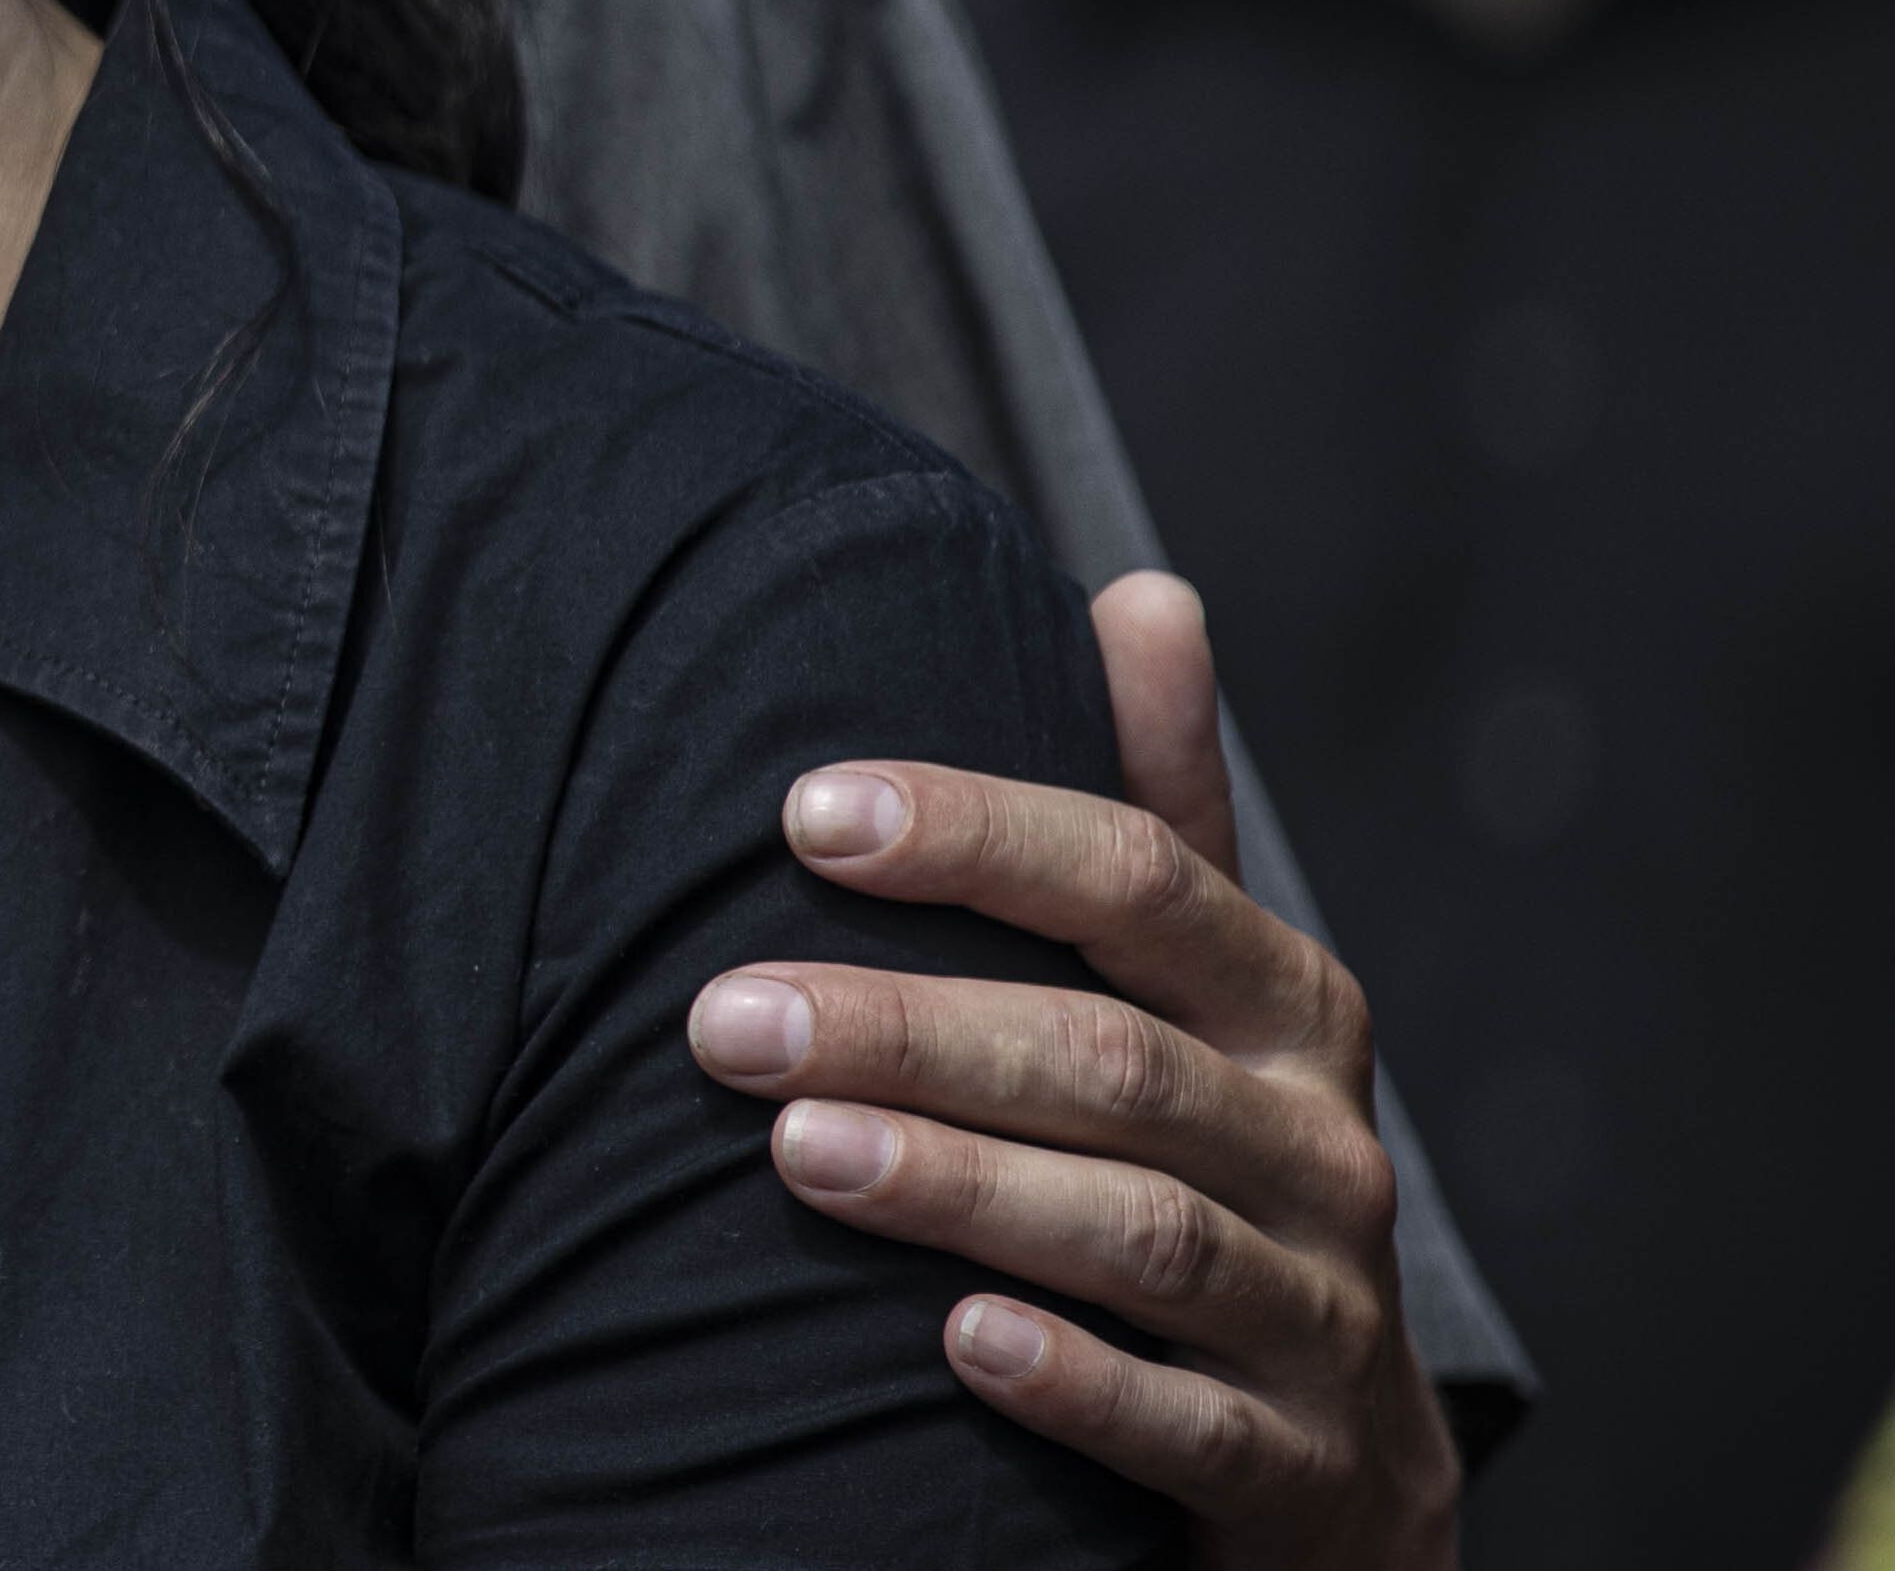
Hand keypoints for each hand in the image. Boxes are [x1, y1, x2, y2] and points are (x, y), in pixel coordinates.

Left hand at [690, 574, 1458, 1568]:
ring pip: (1140, 1232)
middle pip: (1110, 1061)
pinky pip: (1188, 1426)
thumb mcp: (1207, 995)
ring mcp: (1321, 1315)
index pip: (1140, 879)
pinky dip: (1075, 1379)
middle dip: (909, 1027)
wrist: (1343, 1471)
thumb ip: (1162, 808)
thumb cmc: (1217, 1171)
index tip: (807, 810)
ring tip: (796, 1150)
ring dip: (963, 1186)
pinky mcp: (1306, 1472)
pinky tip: (952, 1345)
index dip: (980, 835)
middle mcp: (1318, 1147)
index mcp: (1283, 1008)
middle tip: (723, 1020)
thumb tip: (1150, 594)